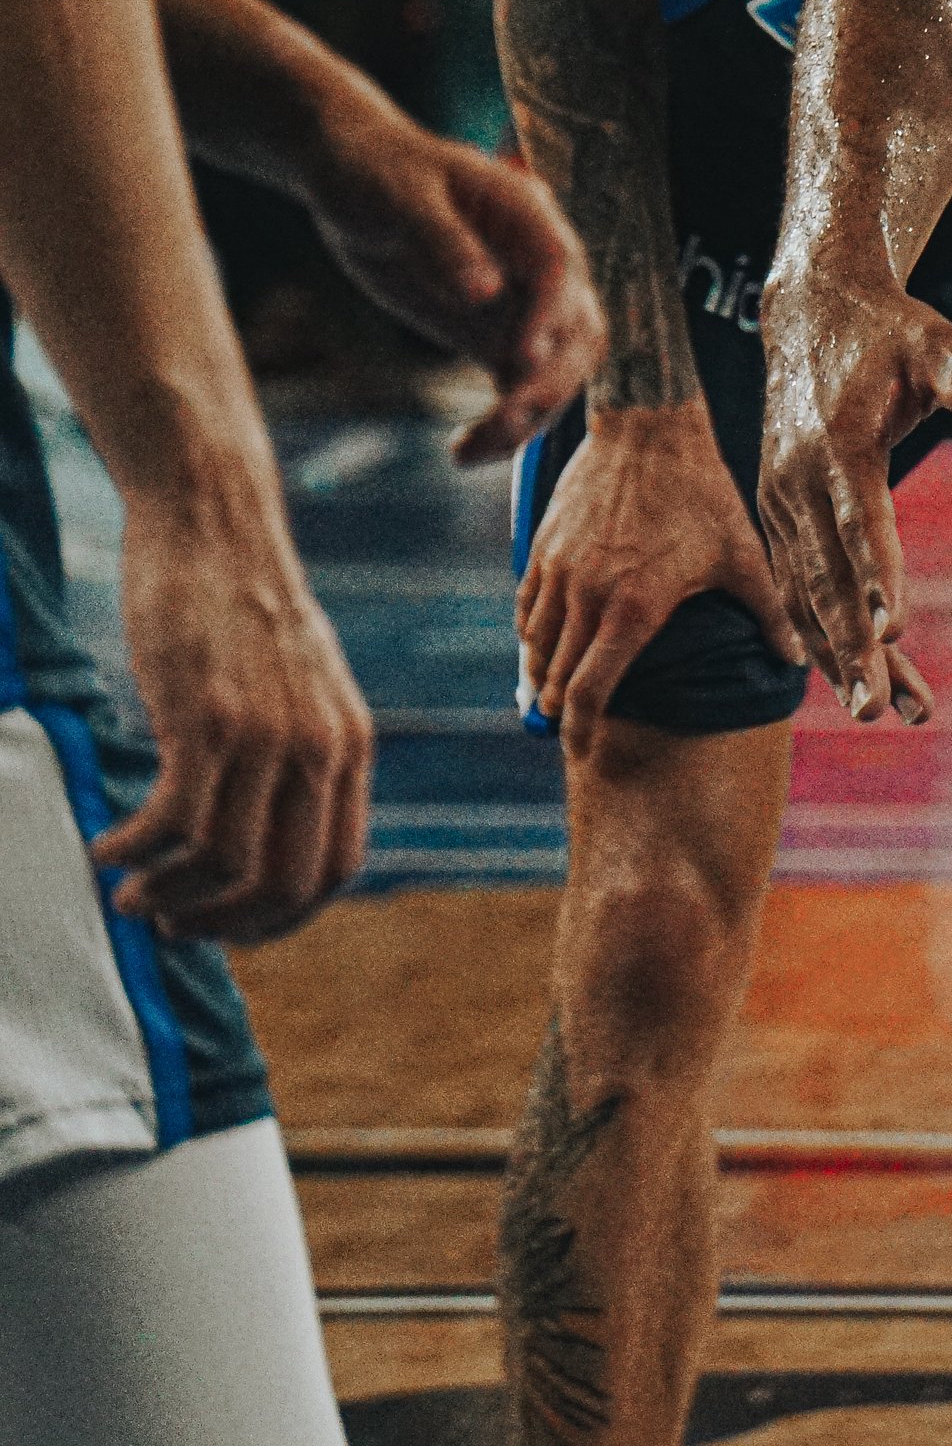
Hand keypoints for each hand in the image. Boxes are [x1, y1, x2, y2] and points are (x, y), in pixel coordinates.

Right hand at [98, 477, 370, 940]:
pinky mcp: (206, 715)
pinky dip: (132, 850)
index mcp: (349, 744)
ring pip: (223, 865)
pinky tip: (108, 844)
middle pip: (283, 885)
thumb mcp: (303, 686)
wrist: (213, 521)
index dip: (280, 916)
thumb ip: (300, 755)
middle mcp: (319, 746)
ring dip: (167, 894)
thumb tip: (267, 836)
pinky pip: (171, 823)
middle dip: (221, 924)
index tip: (228, 923)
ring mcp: (265, 733)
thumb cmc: (242, 607)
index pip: (335, 870)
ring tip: (129, 889)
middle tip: (170, 921)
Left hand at [299, 91, 603, 459]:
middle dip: (551, 379)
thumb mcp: (400, 197)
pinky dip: (504, 422)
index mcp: (525, 213)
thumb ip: (443, 242)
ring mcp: (518, 302)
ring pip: (554, 367)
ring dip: (529, 412)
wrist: (353, 176)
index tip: (520, 357)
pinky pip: (516, 384)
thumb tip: (483, 292)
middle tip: (504, 421)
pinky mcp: (492, 332)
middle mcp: (535, 262)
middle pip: (575, 327)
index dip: (550, 314)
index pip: (558, 267)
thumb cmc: (376, 171)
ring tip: (471, 449)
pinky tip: (466, 451)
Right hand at [519, 405, 807, 750]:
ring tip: (556, 693)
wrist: (649, 426)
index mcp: (634, 609)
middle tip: (573, 729)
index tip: (583, 751)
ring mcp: (559, 570)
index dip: (581, 731)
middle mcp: (587, 596)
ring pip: (535, 645)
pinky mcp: (543, 546)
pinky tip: (545, 643)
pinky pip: (526, 607)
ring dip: (543, 675)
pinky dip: (532, 634)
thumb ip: (769, 612)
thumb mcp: (742, 553)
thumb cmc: (702, 491)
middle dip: (561, 711)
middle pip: (555, 678)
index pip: (589, 692)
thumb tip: (797, 658)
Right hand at [756, 264, 951, 722]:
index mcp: (836, 443)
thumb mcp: (932, 339)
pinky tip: (845, 678)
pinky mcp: (778, 513)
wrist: (809, 312)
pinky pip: (798, 584)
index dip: (879, 572)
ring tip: (882, 713)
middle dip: (854, 646)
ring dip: (842, 656)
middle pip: (828, 575)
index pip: (860, 518)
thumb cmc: (888, 331)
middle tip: (880, 710)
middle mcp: (797, 480)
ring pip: (810, 593)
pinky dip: (822, 632)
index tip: (897, 628)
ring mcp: (780, 501)